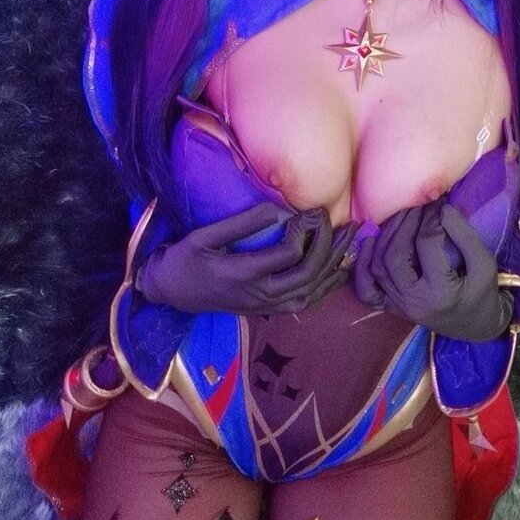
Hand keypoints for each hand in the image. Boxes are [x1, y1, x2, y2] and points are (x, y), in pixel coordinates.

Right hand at [137, 202, 357, 314]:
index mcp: (242, 274)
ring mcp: (264, 306)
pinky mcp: (266, 309)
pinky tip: (338, 271)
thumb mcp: (205, 236)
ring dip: (332, 267)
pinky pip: (303, 303)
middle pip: (306, 275)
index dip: (305, 230)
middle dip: (328, 247)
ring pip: (309, 292)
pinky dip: (324, 288)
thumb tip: (279, 210)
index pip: (288, 255)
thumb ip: (242, 223)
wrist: (171, 292)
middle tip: (339, 222)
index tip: (310, 210)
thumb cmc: (185, 259)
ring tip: (348, 242)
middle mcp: (258, 295)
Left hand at [352, 198, 512, 341]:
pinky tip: (369, 242)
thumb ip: (465, 236)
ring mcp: (399, 306)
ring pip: (378, 267)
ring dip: (385, 236)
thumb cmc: (483, 293)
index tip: (440, 204)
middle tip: (418, 205)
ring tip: (401, 216)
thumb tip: (442, 209)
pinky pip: (367, 289)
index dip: (432, 218)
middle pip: (395, 255)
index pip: (427, 245)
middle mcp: (414, 302)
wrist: (476, 325)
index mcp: (441, 293)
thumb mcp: (485, 265)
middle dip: (405, 224)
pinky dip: (361, 267)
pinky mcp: (391, 306)